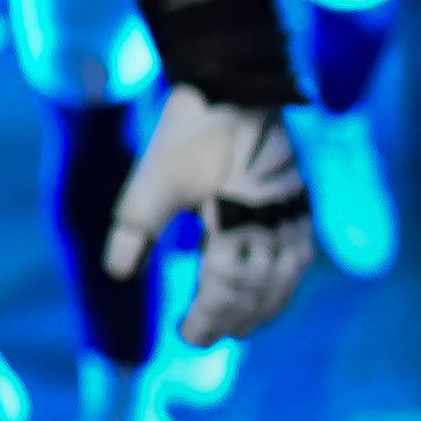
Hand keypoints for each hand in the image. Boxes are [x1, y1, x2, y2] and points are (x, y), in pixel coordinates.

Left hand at [105, 88, 316, 343]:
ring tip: (238, 326)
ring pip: (284, 276)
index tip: (187, 336)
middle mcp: (274, 223)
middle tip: (208, 337)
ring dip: (262, 306)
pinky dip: (283, 281)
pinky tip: (270, 289)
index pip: (226, 287)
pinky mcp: (300, 199)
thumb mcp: (152, 180)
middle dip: (233, 319)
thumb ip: (135, 231)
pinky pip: (299, 254)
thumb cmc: (190, 132)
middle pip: (258, 288)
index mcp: (238, 221)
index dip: (209, 318)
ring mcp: (293, 212)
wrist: (236, 84)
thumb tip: (119, 274)